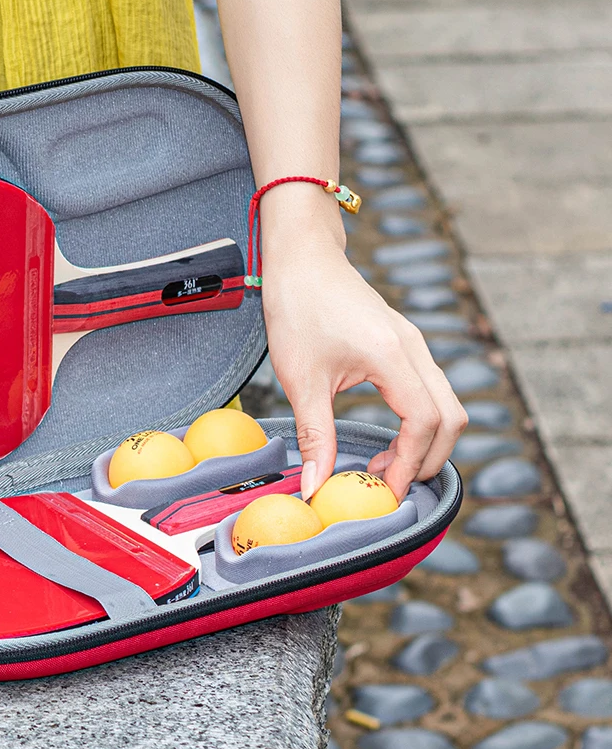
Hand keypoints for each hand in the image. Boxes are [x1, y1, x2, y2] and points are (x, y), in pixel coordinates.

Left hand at [260, 197, 467, 501]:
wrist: (302, 258)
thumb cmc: (297, 307)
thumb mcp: (299, 379)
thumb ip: (315, 435)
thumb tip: (315, 487)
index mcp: (391, 355)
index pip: (425, 423)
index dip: (411, 464)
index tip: (385, 491)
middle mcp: (413, 348)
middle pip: (451, 418)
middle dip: (429, 459)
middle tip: (389, 485)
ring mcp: (412, 343)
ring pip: (445, 404)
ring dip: (425, 442)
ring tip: (383, 464)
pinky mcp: (404, 343)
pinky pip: (430, 390)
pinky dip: (420, 421)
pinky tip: (385, 436)